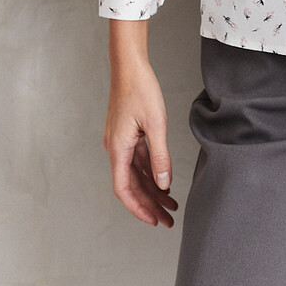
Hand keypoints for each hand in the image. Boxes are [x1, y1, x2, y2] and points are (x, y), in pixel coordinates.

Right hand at [103, 22, 178, 227]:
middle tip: (168, 218)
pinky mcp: (126, 134)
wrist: (129, 65)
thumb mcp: (156, 123)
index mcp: (118, 148)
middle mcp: (115, 148)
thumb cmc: (140, 89)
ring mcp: (120, 141)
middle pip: (131, 185)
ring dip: (151, 189)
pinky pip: (137, 160)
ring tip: (170, 204)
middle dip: (149, 204)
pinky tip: (163, 180)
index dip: (138, 208)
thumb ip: (160, 156)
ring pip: (135, 173)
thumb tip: (164, 184)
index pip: (124, 189)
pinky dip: (149, 172)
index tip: (153, 220)